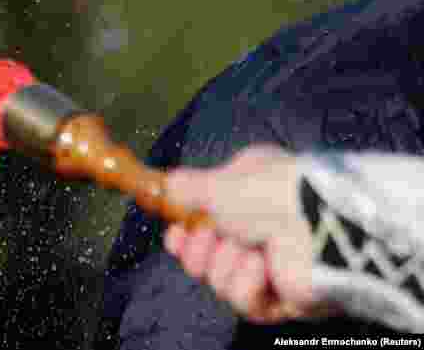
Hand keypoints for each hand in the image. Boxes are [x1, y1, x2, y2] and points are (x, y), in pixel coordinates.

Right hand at [163, 145, 335, 323]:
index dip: (184, 232)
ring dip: (225, 265)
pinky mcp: (284, 300)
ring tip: (245, 252)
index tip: (173, 234)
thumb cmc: (267, 193)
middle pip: (207, 255)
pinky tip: (260, 268)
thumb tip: (167, 186)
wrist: (317, 225)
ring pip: (221, 279)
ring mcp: (273, 268)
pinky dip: (245, 284)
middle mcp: (261, 229)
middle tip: (204, 242)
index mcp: (249, 196)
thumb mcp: (216, 183)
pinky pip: (246, 302)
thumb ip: (187, 186)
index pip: (207, 220)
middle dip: (198, 251)